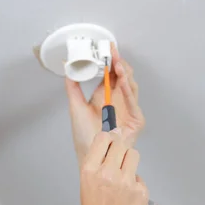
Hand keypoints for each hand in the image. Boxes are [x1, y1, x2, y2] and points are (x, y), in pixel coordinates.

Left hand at [64, 43, 144, 166]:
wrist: (91, 155)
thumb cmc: (85, 137)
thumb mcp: (76, 107)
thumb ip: (73, 88)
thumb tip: (68, 70)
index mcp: (104, 96)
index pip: (111, 74)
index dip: (110, 61)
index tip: (106, 48)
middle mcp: (118, 101)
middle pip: (123, 77)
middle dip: (119, 63)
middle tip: (112, 52)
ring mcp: (129, 110)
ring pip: (131, 86)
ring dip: (125, 74)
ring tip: (117, 63)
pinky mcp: (136, 121)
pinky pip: (134, 103)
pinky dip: (129, 91)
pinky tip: (124, 81)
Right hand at [73, 130, 148, 204]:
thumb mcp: (86, 187)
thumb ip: (98, 166)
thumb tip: (112, 142)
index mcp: (89, 171)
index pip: (104, 138)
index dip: (109, 139)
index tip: (110, 143)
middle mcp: (108, 173)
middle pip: (121, 144)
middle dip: (120, 150)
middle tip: (117, 163)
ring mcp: (126, 182)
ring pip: (134, 156)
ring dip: (130, 163)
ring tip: (123, 179)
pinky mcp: (141, 191)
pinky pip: (140, 178)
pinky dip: (136, 184)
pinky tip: (128, 199)